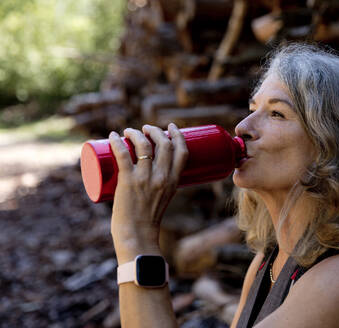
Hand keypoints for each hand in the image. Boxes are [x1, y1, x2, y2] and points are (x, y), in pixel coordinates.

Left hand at [108, 123, 188, 263]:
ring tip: (129, 131)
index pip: (182, 151)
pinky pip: (122, 154)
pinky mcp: (128, 181)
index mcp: (175, 181)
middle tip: (146, 128)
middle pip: (163, 143)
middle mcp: (162, 177)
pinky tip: (112, 136)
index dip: (178, 135)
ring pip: (144, 145)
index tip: (171, 127)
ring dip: (136, 133)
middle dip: (155, 130)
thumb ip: (160, 185)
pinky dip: (117, 141)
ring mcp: (145, 178)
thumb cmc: (148, 221)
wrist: (138, 236)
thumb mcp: (163, 199)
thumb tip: (149, 174)